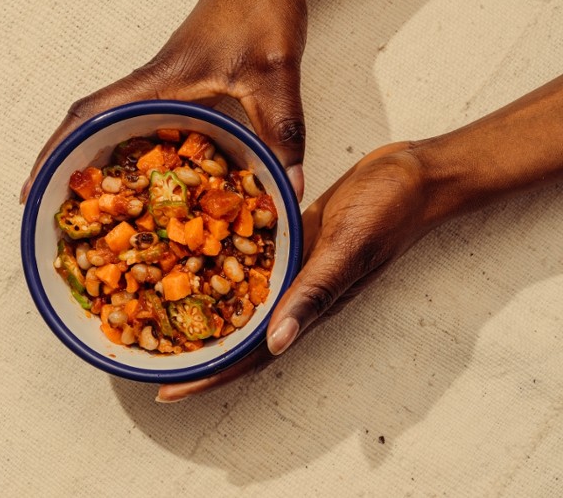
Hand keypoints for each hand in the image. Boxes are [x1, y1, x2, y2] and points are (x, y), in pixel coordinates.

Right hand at [20, 0, 336, 203]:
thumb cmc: (261, 9)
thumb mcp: (275, 75)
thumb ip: (280, 130)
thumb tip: (286, 186)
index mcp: (159, 79)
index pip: (90, 115)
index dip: (57, 150)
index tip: (33, 186)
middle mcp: (152, 82)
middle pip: (90, 122)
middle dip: (65, 161)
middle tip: (52, 204)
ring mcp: (163, 82)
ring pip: (113, 121)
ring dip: (92, 154)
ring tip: (83, 197)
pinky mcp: (179, 83)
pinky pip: (141, 119)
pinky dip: (128, 144)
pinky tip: (139, 170)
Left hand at [157, 73, 562, 401]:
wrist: (412, 175)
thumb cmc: (388, 208)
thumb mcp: (347, 247)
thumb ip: (315, 292)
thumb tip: (279, 344)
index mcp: (311, 304)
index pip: (255, 354)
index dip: (213, 375)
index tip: (169, 390)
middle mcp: (298, 293)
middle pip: (243, 337)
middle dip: (201, 355)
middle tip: (154, 362)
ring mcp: (296, 268)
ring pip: (246, 305)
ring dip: (210, 319)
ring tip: (165, 323)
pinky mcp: (295, 243)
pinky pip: (254, 267)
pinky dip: (226, 275)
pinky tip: (200, 267)